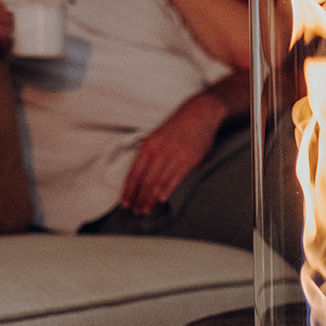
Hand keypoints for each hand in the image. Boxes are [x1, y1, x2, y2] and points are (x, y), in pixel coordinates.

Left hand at [120, 93, 227, 213]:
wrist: (200, 114)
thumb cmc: (178, 128)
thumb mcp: (157, 137)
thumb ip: (149, 156)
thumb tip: (140, 178)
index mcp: (148, 145)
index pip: (134, 173)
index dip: (129, 190)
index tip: (125, 203)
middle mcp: (159, 150)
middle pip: (145, 180)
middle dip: (139, 198)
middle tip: (136, 211)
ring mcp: (175, 155)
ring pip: (159, 181)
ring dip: (151, 198)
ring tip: (147, 210)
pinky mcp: (190, 159)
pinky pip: (176, 178)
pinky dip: (167, 189)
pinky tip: (162, 199)